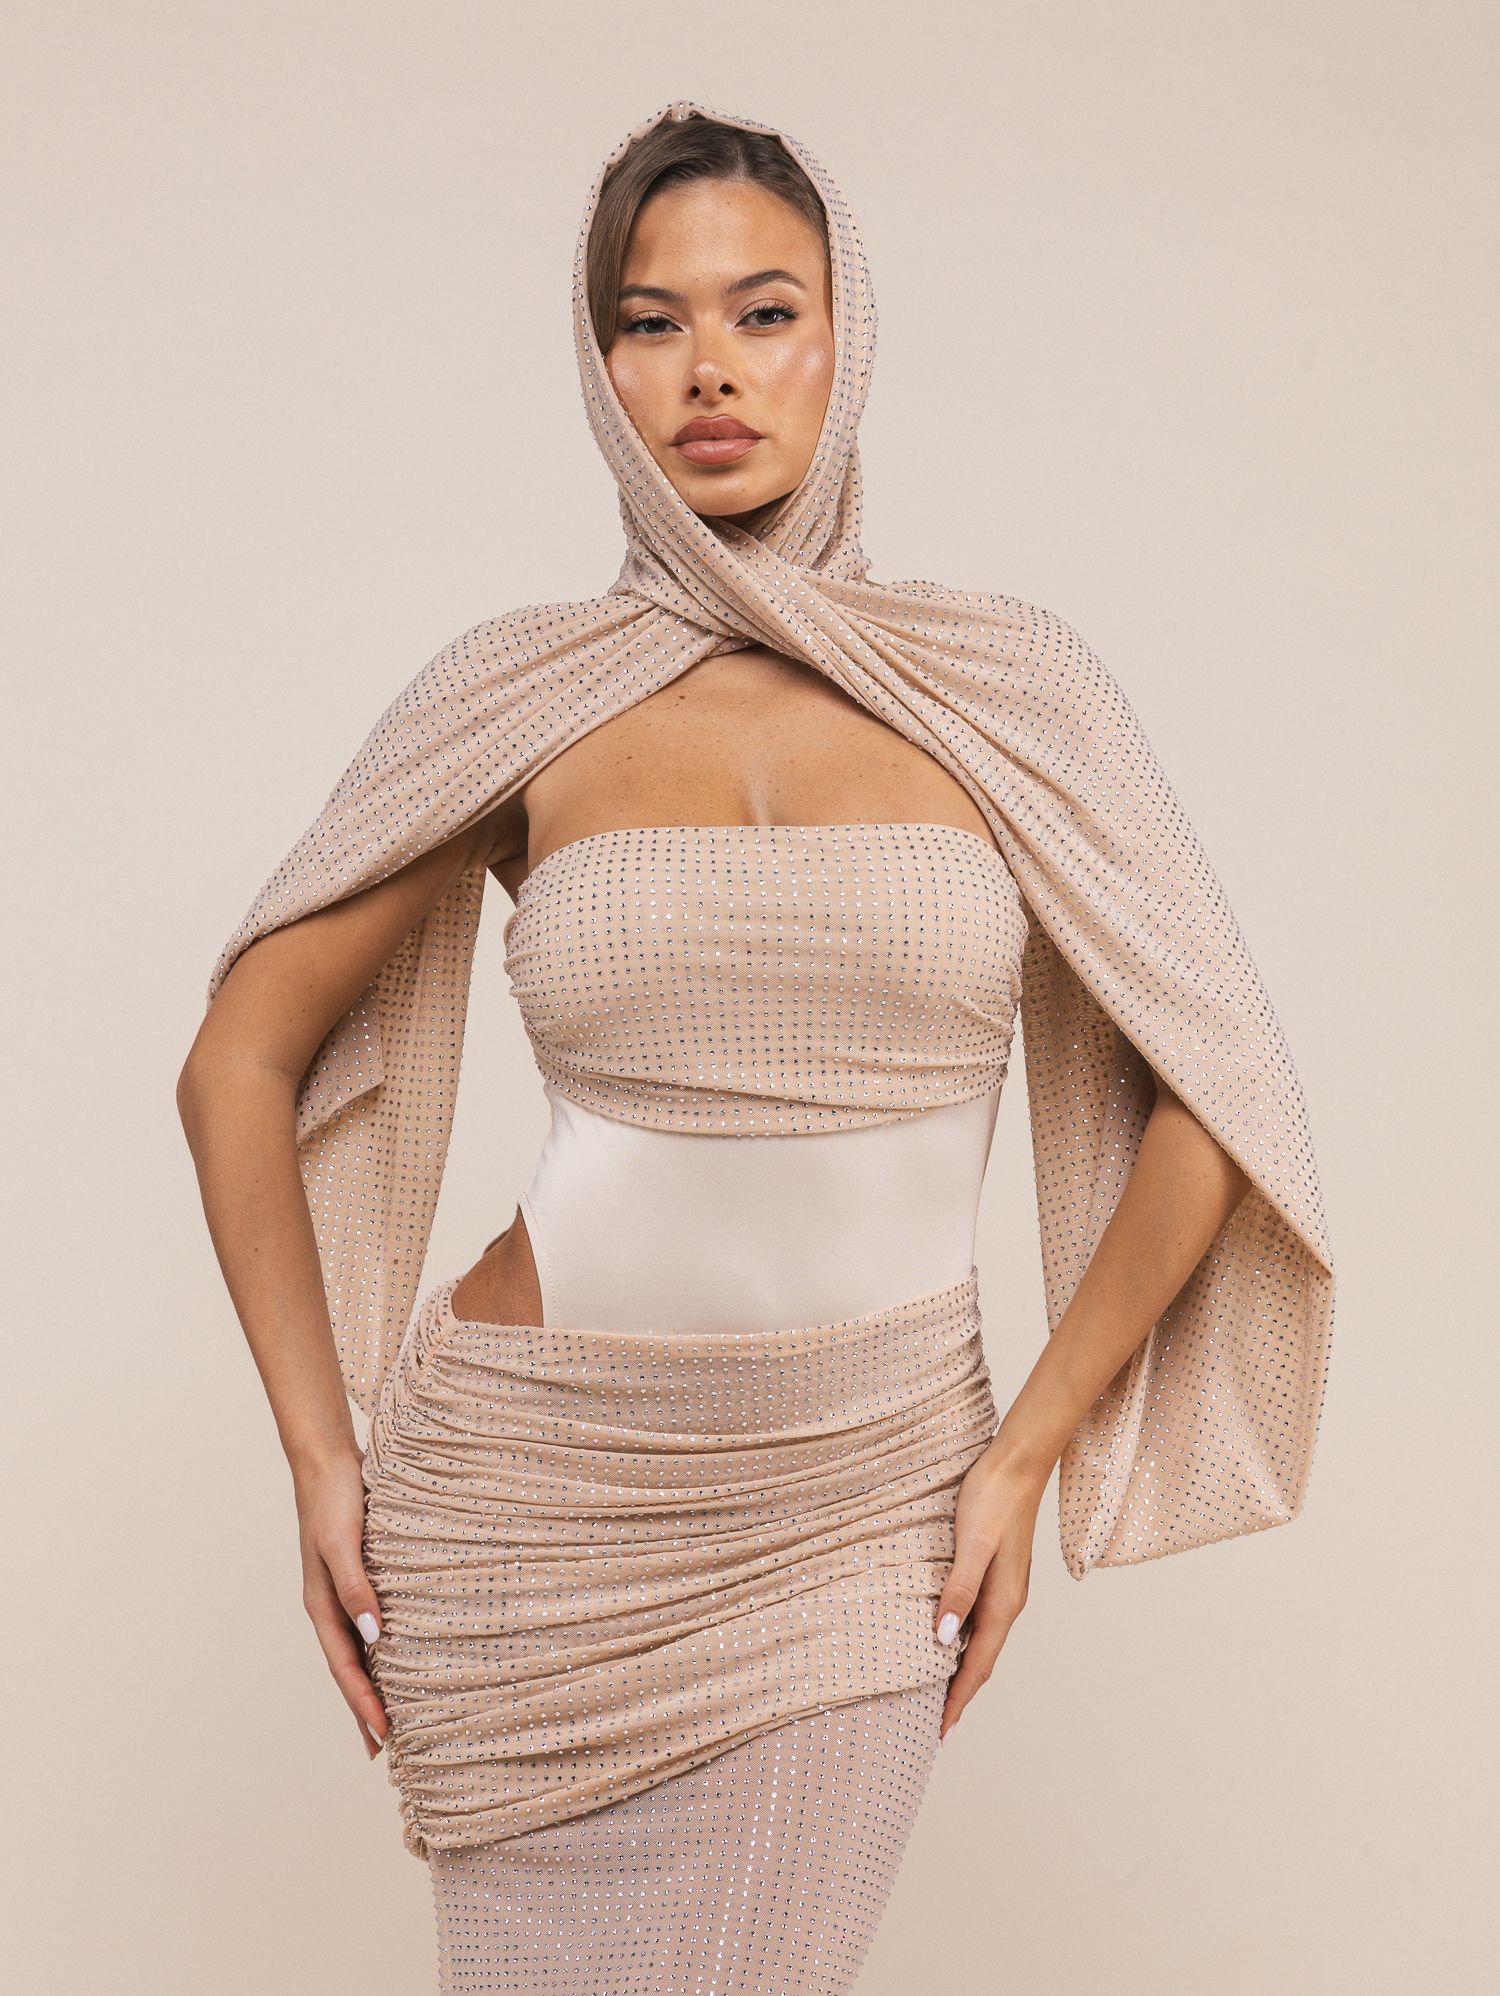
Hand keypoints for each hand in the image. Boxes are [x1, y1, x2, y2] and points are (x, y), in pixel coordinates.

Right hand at [293, 1447, 388, 1759]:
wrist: (328, 1461)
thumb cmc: (334, 1500)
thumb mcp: (342, 1543)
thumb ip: (356, 1587)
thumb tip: (373, 1636)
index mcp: (321, 1605)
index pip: (345, 1668)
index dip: (363, 1704)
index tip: (384, 1737)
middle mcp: (330, 1606)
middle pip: (348, 1669)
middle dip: (363, 1708)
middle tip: (383, 1749)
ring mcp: (342, 1593)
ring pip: (358, 1650)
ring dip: (371, 1683)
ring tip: (389, 1715)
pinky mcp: (358, 1577)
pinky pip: (369, 1624)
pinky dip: (379, 1650)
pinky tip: (396, 1655)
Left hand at [931, 1441, 1047, 1743]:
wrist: (1017, 1463)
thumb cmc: (991, 1498)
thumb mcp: (971, 1543)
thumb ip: (958, 1590)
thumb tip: (944, 1639)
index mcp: (1003, 1602)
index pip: (978, 1664)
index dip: (958, 1699)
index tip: (940, 1732)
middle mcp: (1008, 1602)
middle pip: (982, 1661)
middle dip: (960, 1694)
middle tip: (935, 1726)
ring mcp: (1005, 1588)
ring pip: (982, 1641)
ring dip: (962, 1670)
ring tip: (937, 1692)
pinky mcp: (998, 1572)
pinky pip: (981, 1620)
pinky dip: (965, 1641)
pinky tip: (948, 1638)